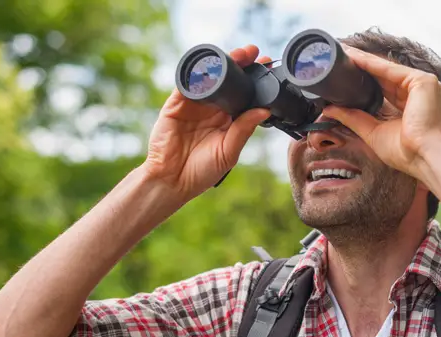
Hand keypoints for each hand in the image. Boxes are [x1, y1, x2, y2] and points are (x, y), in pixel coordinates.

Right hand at [142, 45, 271, 199]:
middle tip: (254, 53)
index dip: (253, 80)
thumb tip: (264, 111)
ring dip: (221, 65)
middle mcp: (211, 109)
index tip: (267, 66)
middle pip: (227, 80)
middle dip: (240, 65)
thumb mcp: (229, 151)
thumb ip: (243, 130)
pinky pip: (186, 85)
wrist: (173, 181)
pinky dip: (196, 75)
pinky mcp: (175, 104)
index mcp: (227, 119)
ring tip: (237, 55)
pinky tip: (209, 68)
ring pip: (208, 78)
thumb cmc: (202, 171)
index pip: (242, 94)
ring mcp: (193, 105)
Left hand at [321, 45, 440, 179]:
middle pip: (384, 77)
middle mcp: (417, 94)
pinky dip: (372, 64)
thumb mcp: (372, 132)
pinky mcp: (423, 81)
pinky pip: (391, 69)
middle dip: (361, 67)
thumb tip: (328, 109)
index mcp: (410, 107)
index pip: (382, 89)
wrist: (423, 158)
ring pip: (386, 70)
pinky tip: (355, 58)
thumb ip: (353, 118)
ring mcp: (422, 85)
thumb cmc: (405, 153)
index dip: (362, 81)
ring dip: (364, 61)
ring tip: (342, 53)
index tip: (342, 73)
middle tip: (338, 57)